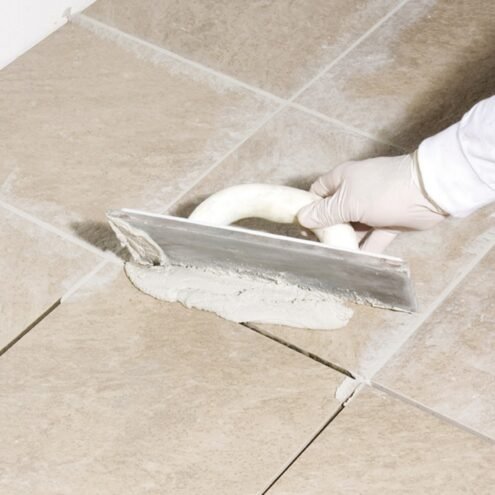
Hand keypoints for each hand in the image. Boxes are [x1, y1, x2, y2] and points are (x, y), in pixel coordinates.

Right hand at [297, 154, 447, 252]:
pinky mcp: (388, 221)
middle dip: (327, 228)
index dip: (309, 208)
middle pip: (334, 212)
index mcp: (342, 179)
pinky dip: (366, 249)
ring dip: (346, 240)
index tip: (302, 227)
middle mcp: (355, 191)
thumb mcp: (347, 202)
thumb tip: (302, 218)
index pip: (317, 192)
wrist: (428, 193)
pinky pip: (373, 237)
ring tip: (334, 257)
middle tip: (318, 245)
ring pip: (353, 226)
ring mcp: (372, 207)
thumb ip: (324, 212)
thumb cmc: (383, 191)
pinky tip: (357, 262)